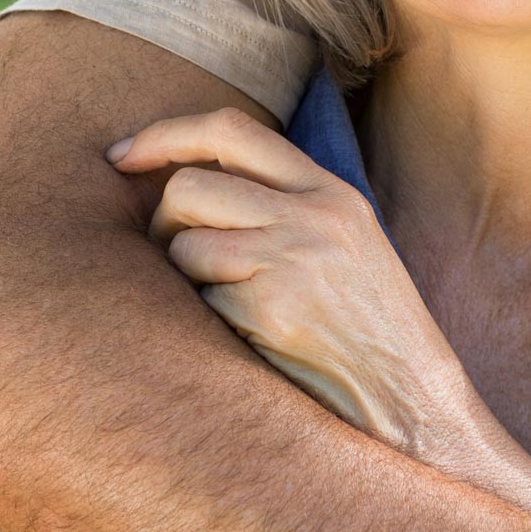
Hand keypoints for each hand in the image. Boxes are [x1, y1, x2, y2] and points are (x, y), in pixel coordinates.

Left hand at [109, 107, 469, 445]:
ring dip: (185, 279)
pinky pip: (200, 300)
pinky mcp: (272, 310)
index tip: (122, 157)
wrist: (408, 400)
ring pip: (185, 246)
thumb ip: (283, 203)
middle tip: (176, 260)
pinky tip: (246, 340)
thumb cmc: (364, 328)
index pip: (231, 131)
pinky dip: (207, 322)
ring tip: (225, 306)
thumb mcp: (343, 243)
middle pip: (191, 188)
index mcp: (331, 192)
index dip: (165, 135)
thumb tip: (183, 181)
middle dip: (163, 224)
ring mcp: (293, 260)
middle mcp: (313, 216)